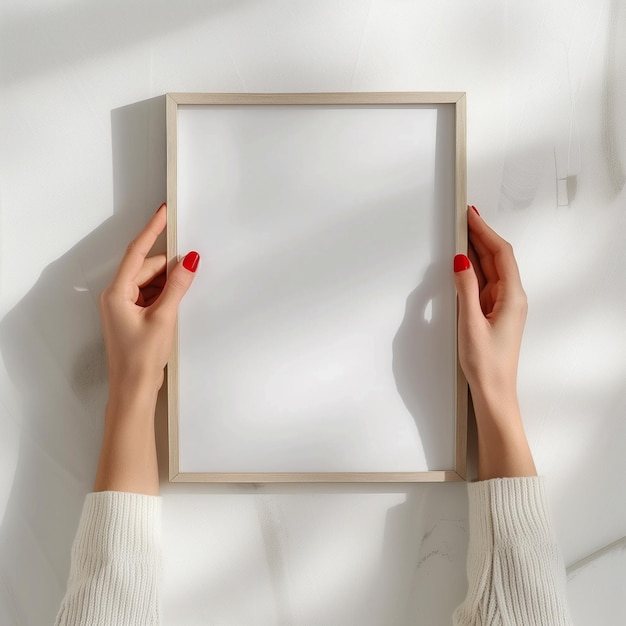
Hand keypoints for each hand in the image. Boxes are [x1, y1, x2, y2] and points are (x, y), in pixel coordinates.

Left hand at [99, 204, 198, 393]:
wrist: (133, 388)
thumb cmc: (141, 357)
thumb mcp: (164, 317)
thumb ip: (177, 285)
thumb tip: (189, 260)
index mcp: (117, 292)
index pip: (136, 252)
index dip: (152, 231)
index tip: (163, 213)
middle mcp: (116, 296)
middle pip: (146, 268)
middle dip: (169, 267)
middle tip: (191, 268)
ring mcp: (123, 306)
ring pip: (149, 281)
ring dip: (168, 283)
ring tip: (182, 296)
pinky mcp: (132, 316)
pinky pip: (150, 294)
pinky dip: (164, 294)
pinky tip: (176, 303)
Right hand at [454, 206, 535, 478]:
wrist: (495, 391)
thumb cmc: (487, 363)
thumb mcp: (471, 323)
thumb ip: (466, 289)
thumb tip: (461, 261)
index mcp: (512, 297)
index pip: (500, 254)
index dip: (486, 231)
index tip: (471, 216)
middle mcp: (511, 297)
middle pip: (497, 257)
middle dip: (481, 235)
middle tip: (464, 217)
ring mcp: (504, 304)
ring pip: (491, 268)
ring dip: (477, 250)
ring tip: (462, 232)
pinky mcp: (494, 312)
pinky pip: (485, 282)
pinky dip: (475, 268)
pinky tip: (465, 262)